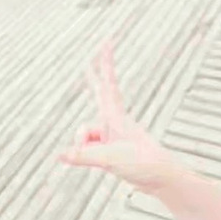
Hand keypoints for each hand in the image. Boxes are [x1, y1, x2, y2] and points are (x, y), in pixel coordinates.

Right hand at [58, 39, 171, 191]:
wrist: (161, 177)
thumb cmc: (142, 164)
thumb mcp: (109, 160)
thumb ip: (83, 156)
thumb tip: (59, 155)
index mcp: (116, 116)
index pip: (108, 84)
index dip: (105, 62)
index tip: (107, 42)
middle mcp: (115, 121)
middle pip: (99, 97)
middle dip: (93, 81)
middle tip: (87, 62)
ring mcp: (114, 134)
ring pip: (85, 135)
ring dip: (84, 148)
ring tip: (108, 160)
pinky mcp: (113, 147)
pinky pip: (90, 147)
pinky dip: (86, 156)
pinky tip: (101, 165)